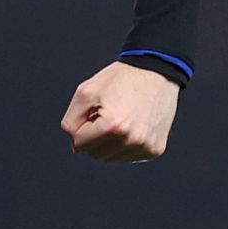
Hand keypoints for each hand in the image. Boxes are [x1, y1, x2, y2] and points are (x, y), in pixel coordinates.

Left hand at [60, 60, 178, 162]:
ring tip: (121, 119)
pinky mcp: (155, 149)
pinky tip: (133, 125)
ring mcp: (145, 147)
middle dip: (95, 137)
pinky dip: (126, 144)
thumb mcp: (86, 91)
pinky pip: (129, 156)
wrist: (157, 70)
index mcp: (112, 126)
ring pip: (111, 158)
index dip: (81, 127)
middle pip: (95, 154)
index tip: (92, 113)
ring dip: (110, 142)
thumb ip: (71, 120)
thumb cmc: (122, 78)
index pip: (79, 145)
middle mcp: (131, 140)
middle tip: (107, 115)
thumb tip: (74, 144)